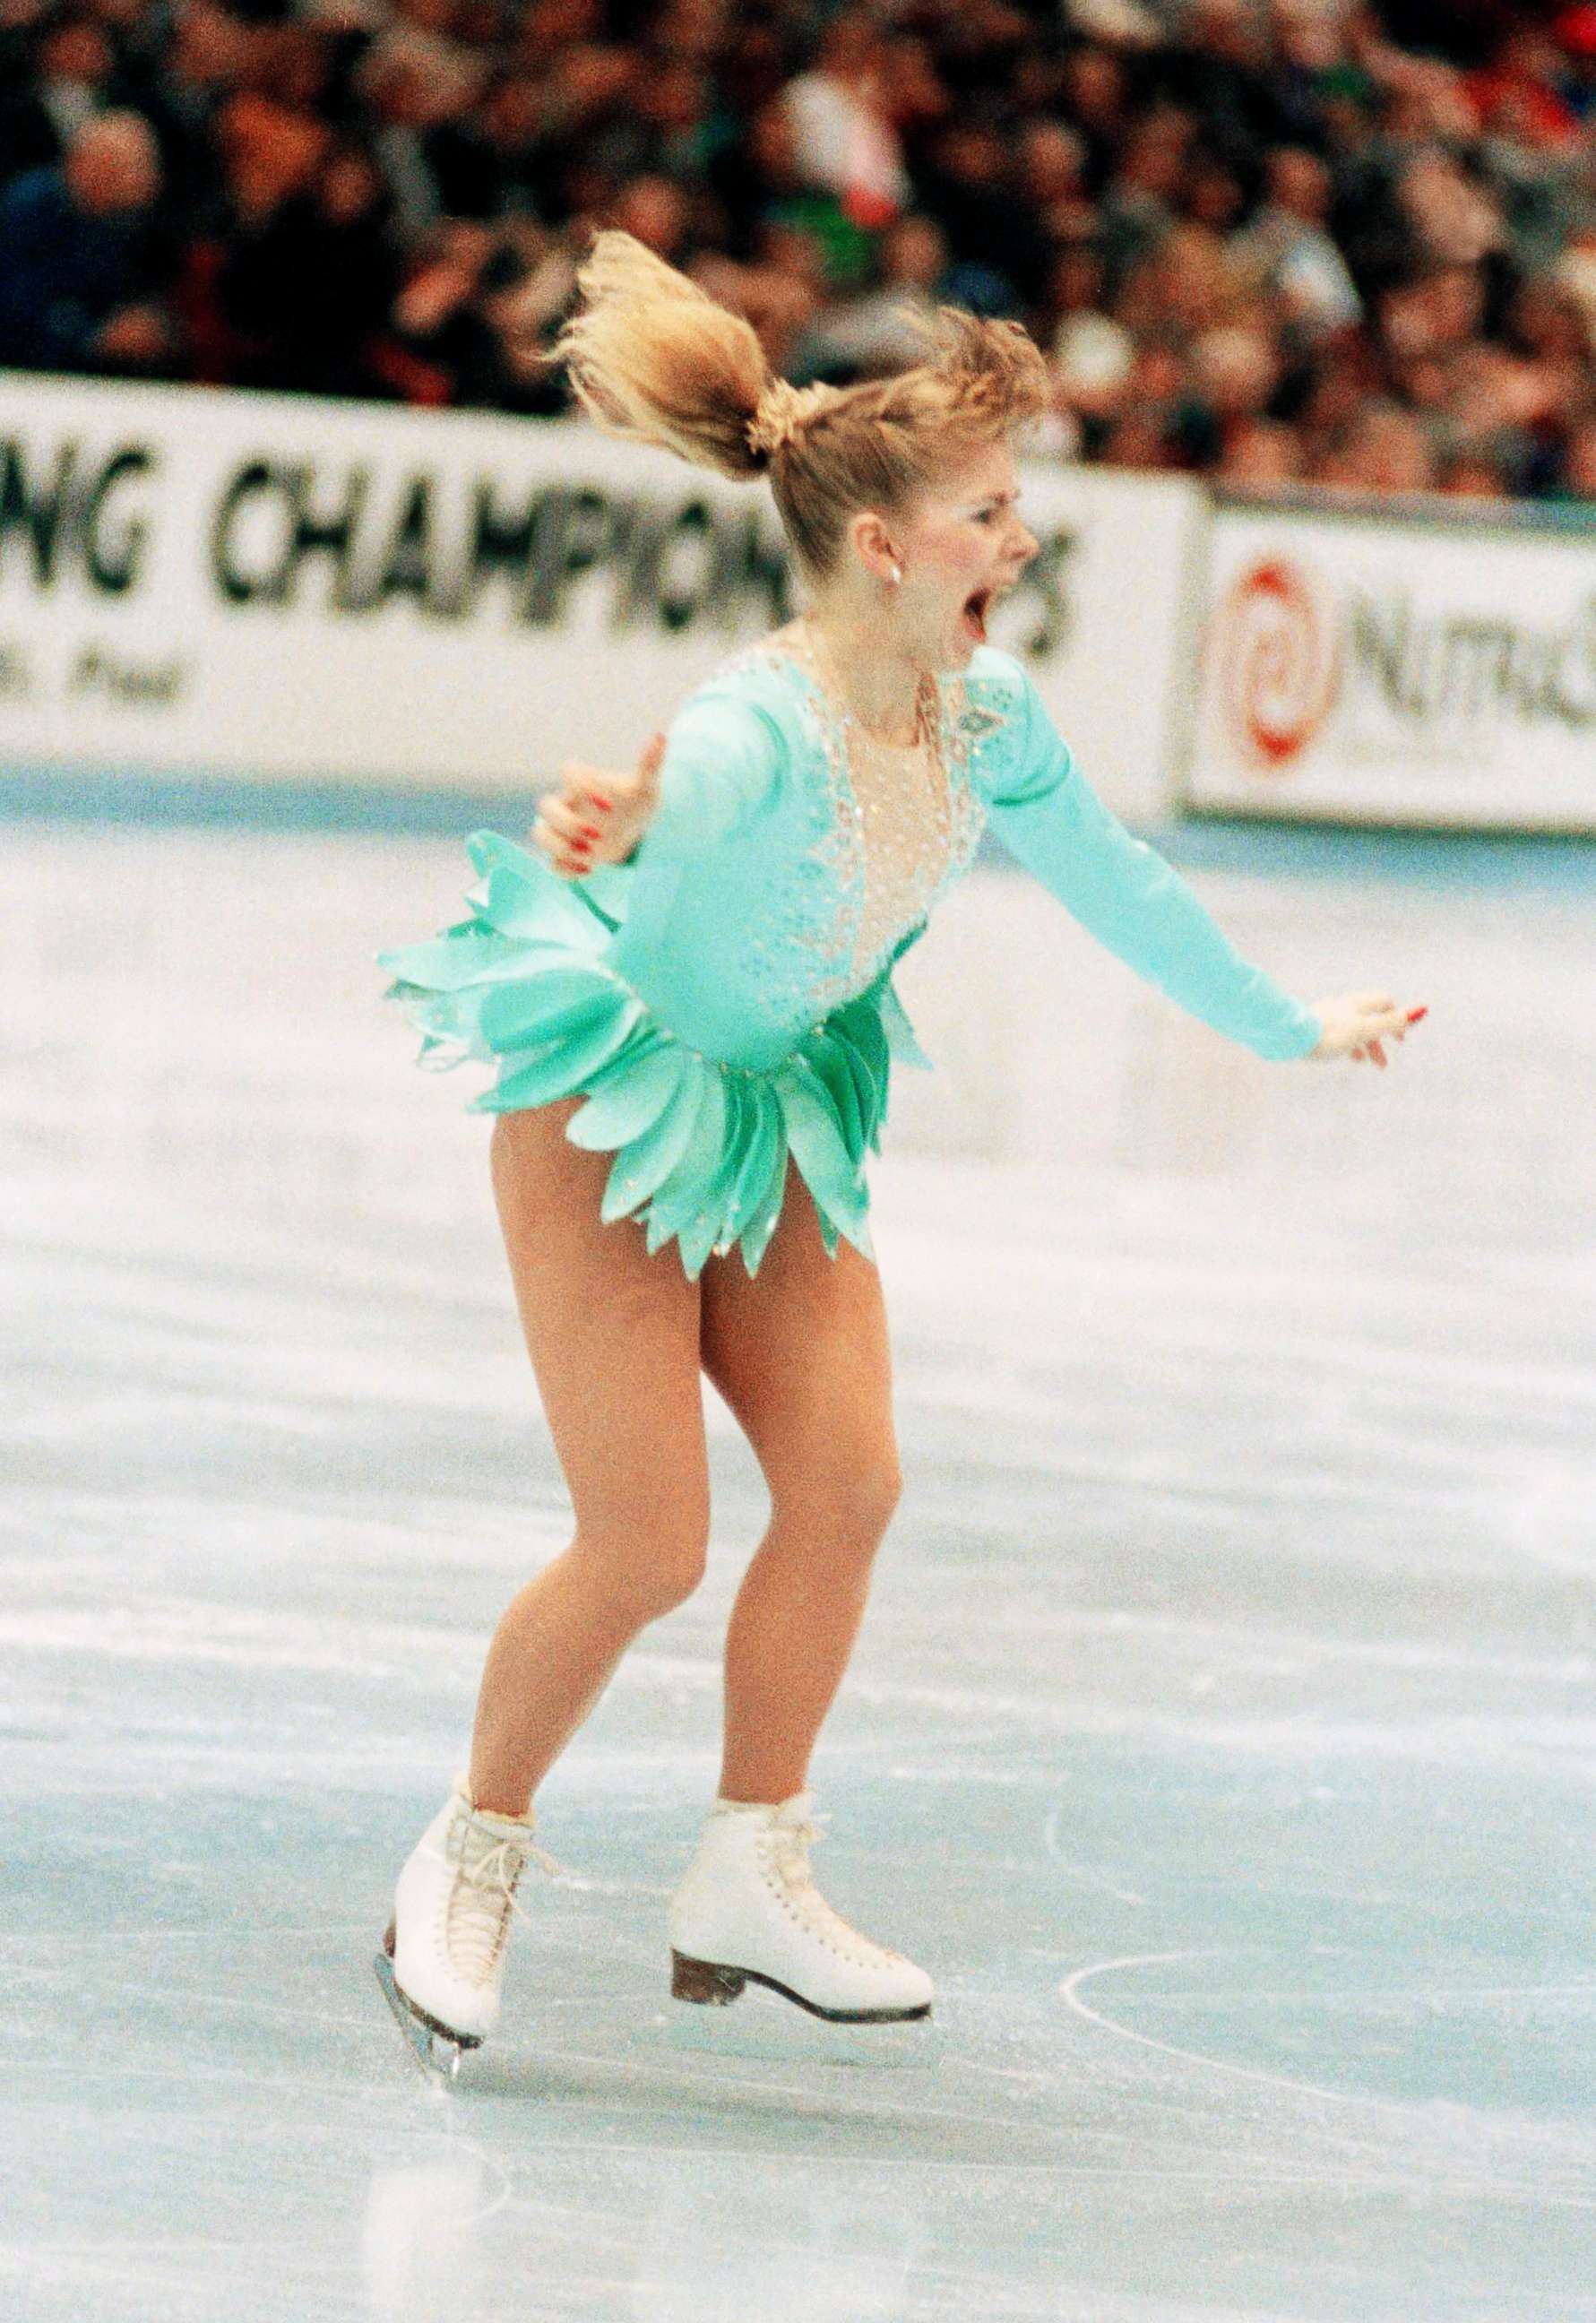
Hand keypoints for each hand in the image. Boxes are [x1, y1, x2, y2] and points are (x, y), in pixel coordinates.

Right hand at [531, 731, 665, 878]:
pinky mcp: (565, 856)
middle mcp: (567, 805)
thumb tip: (661, 735)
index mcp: (582, 783)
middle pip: (545, 806)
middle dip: (567, 823)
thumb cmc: (634, 803)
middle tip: (597, 836)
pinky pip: (551, 864)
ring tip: (591, 856)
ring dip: (560, 847)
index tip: (611, 807)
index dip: (584, 787)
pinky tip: (591, 871)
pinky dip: (566, 870)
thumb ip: (650, 763)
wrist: (633, 831)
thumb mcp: (645, 786)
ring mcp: (562, 831)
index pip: (568, 772)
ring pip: (540, 834)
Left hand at [1307, 993, 1426, 1069]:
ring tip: (1373, 1065)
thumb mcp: (1365, 1030)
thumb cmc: (1330, 1034)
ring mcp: (1329, 1016)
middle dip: (1381, 1040)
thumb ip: (1391, 1023)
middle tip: (1385, 1062)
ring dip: (1367, 1047)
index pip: (1384, 1002)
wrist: (1292, 1037)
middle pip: (1370, 1019)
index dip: (1396, 1018)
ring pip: (1355, 1029)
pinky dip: (1350, 1046)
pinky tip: (1352, 1058)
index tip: (1400, 1039)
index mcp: (1357, 1003)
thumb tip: (1420, 1011)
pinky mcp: (1317, 1027)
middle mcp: (1344, 1005)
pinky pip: (1339, 1035)